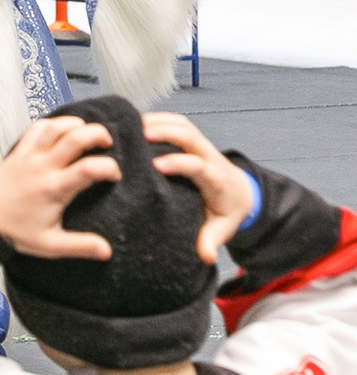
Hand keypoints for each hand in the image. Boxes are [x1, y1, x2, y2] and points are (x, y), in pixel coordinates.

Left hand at [0, 116, 122, 259]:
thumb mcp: (51, 245)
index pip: (89, 168)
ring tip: (88, 132)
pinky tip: (63, 129)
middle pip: (74, 138)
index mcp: (55, 188)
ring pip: (54, 127)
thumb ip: (80, 246)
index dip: (108, 167)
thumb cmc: (18, 232)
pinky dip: (52, 123)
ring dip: (75, 124)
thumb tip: (107, 251)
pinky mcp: (19, 152)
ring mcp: (29, 156)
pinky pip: (36, 128)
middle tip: (107, 143)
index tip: (115, 175)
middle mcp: (43, 167)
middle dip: (97, 134)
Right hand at [142, 111, 255, 262]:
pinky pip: (178, 122)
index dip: (180, 163)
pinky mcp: (193, 139)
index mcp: (216, 180)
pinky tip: (137, 122)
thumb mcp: (221, 229)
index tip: (157, 165)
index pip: (199, 166)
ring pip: (184, 125)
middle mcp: (210, 157)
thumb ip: (210, 240)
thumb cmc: (226, 210)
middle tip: (140, 134)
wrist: (242, 192)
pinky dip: (159, 118)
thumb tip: (204, 256)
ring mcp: (202, 145)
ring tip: (133, 125)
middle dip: (167, 132)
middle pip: (191, 137)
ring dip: (160, 121)